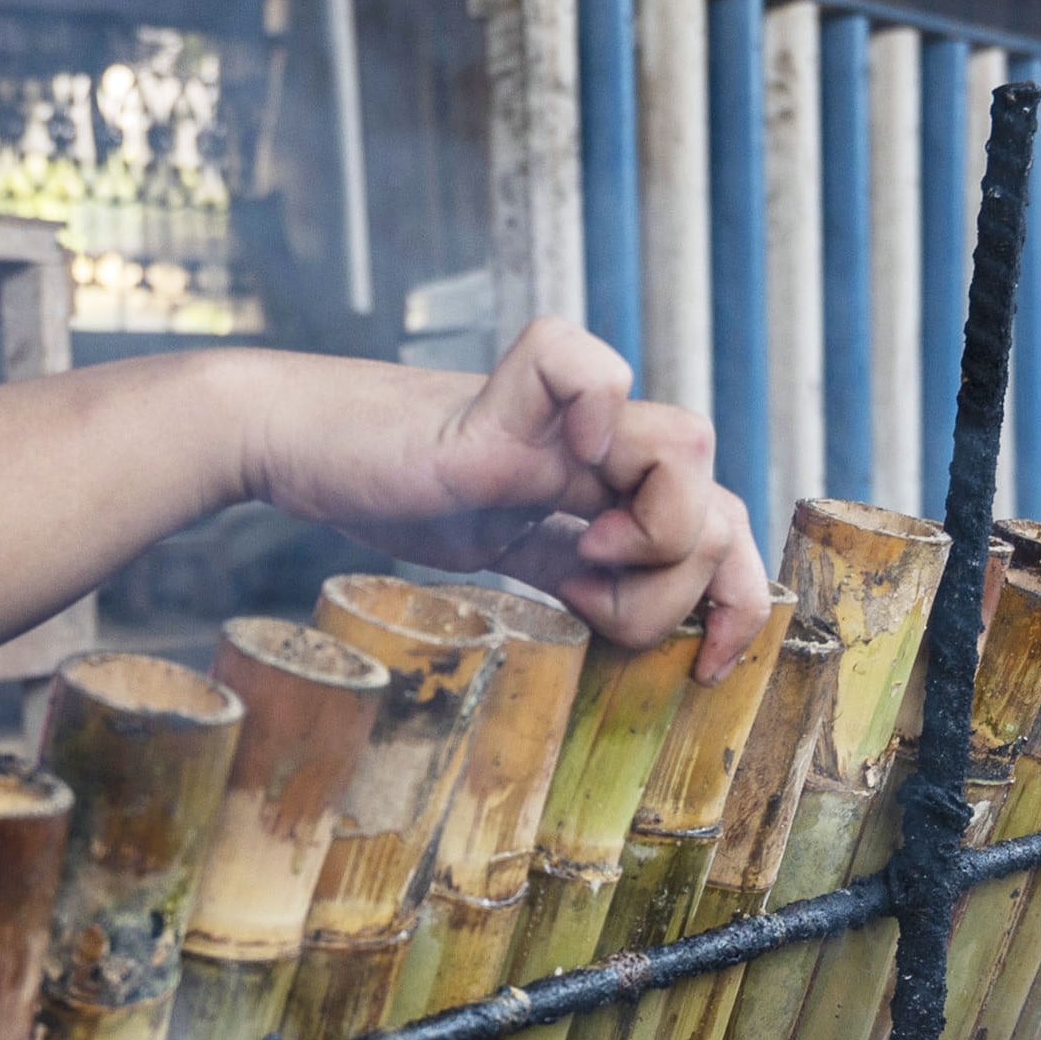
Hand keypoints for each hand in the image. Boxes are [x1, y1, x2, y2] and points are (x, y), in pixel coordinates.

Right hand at [254, 318, 774, 679]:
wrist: (300, 446)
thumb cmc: (391, 495)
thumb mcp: (504, 556)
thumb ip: (571, 574)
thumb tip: (631, 624)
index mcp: (603, 484)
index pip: (722, 527)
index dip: (740, 601)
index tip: (708, 668)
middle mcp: (597, 444)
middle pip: (723, 503)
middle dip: (687, 588)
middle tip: (603, 608)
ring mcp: (557, 419)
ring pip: (688, 448)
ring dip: (654, 530)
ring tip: (581, 554)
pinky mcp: (503, 399)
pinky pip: (592, 371)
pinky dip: (597, 412)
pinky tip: (561, 461)